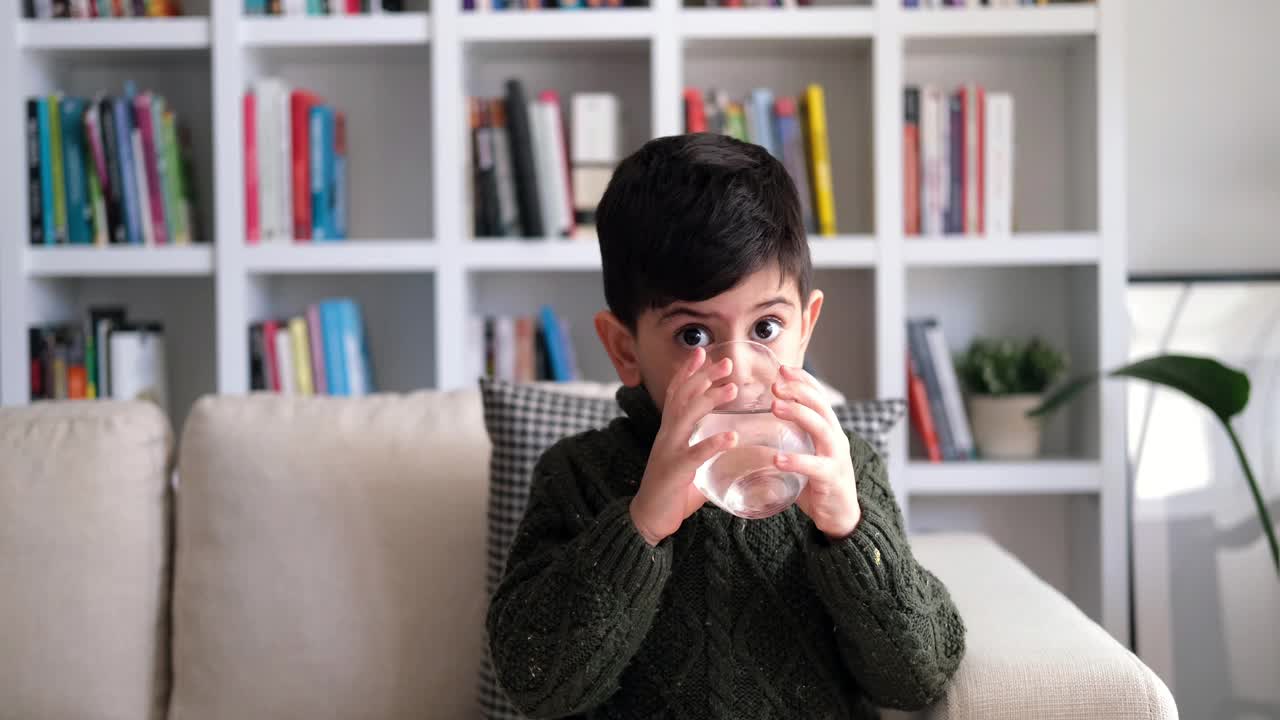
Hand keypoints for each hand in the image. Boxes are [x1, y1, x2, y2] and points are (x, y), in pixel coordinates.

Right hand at [630, 347, 738, 545]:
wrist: (647, 519)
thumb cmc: (672, 493)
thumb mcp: (691, 466)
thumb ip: (707, 453)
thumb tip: (736, 447)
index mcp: (670, 432)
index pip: (676, 394)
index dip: (688, 372)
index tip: (702, 352)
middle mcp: (667, 436)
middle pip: (683, 398)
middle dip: (704, 377)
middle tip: (726, 362)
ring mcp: (668, 452)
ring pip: (687, 418)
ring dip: (710, 401)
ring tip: (732, 389)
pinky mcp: (674, 472)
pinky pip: (695, 455)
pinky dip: (712, 445)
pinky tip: (731, 438)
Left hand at [770, 365, 861, 539]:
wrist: (841, 515)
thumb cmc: (818, 483)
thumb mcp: (805, 454)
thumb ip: (788, 440)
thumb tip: (753, 428)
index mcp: (829, 430)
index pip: (819, 397)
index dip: (803, 381)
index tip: (783, 368)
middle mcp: (836, 438)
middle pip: (820, 406)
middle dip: (799, 391)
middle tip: (776, 384)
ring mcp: (836, 457)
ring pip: (821, 428)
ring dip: (798, 414)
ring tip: (775, 407)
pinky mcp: (831, 479)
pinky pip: (814, 466)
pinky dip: (796, 461)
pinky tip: (777, 459)